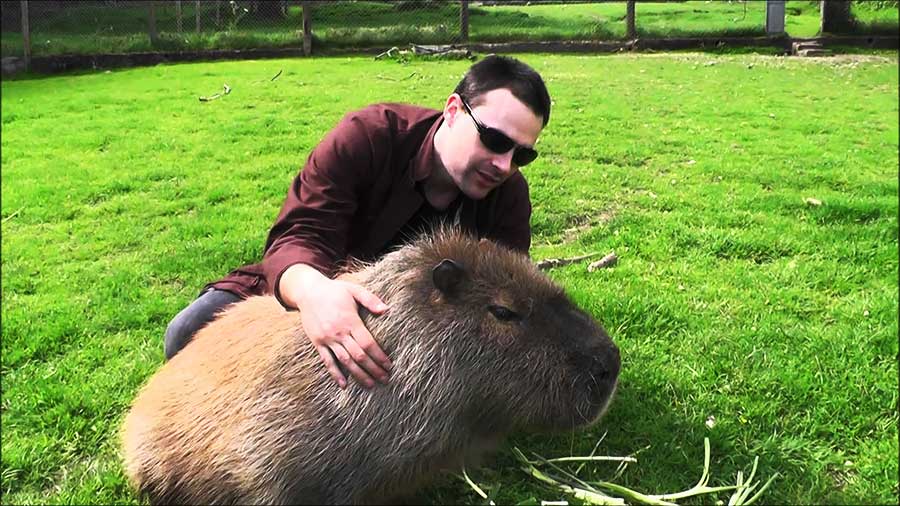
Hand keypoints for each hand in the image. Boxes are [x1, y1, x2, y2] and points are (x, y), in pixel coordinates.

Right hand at [279, 264, 391, 388]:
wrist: (308, 292)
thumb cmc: (334, 291)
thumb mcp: (354, 290)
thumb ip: (370, 300)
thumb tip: (387, 309)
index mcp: (350, 320)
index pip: (368, 343)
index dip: (379, 356)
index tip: (389, 365)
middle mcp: (339, 332)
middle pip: (359, 355)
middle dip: (373, 369)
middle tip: (385, 379)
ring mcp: (327, 339)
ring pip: (345, 361)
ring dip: (358, 375)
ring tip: (371, 384)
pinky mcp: (317, 343)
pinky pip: (327, 361)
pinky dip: (335, 373)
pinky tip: (344, 384)